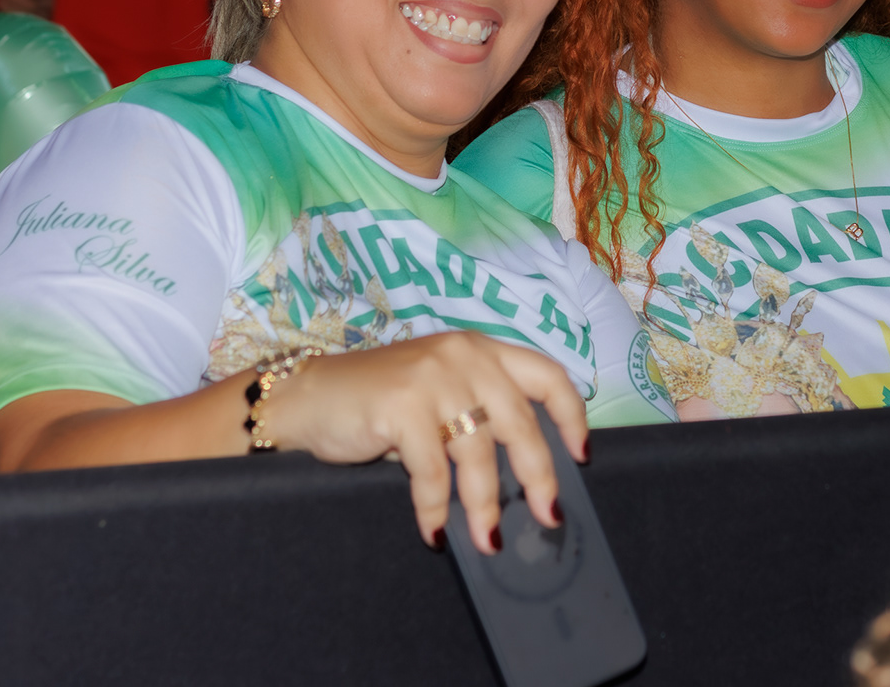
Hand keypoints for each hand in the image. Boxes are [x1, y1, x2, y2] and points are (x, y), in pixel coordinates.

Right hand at [265, 331, 589, 552]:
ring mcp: (433, 377)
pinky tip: (434, 531)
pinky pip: (432, 471)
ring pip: (478, 452)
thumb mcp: (438, 392)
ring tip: (486, 539)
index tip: (582, 456)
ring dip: (484, 504)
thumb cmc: (377, 403)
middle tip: (547, 515)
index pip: (547, 375)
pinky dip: (436, 508)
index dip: (571, 417)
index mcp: (481, 349)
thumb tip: (524, 477)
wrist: (306, 397)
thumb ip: (477, 414)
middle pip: (521, 422)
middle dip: (538, 476)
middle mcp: (464, 356)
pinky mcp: (402, 406)